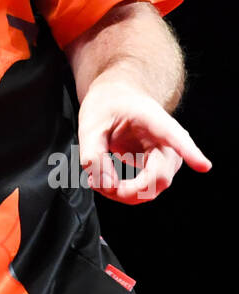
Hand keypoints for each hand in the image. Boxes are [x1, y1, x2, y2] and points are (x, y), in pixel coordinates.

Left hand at [77, 76, 211, 203]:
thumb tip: (107, 186)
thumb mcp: (89, 123)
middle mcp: (169, 142)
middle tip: (98, 183)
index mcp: (154, 120)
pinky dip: (123, 191)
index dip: (190, 152)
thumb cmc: (107, 106)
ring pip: (152, 190)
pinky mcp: (159, 170)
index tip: (204, 166)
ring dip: (123, 193)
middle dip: (129, 190)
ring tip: (96, 177)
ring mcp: (167, 159)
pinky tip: (104, 179)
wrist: (117, 100)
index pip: (176, 137)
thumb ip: (93, 154)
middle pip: (159, 178)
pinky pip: (144, 190)